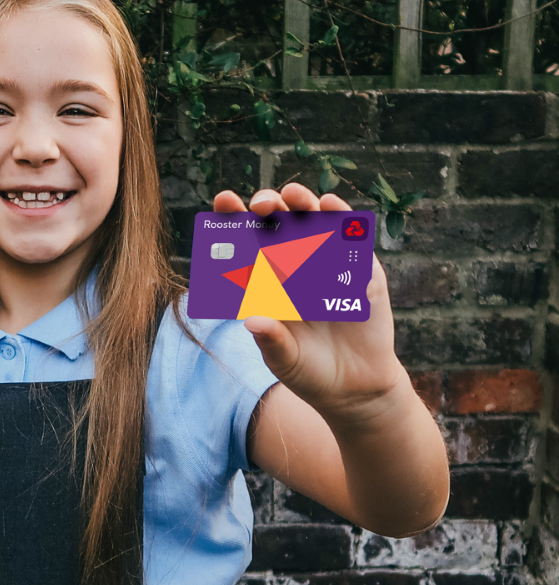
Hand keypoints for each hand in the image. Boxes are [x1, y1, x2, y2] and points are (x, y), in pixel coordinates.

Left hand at [213, 183, 404, 422]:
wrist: (354, 388)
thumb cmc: (309, 371)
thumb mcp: (285, 360)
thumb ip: (271, 341)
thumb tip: (251, 321)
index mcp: (268, 283)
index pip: (247, 245)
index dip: (234, 221)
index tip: (223, 202)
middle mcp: (296, 268)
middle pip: (280, 225)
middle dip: (269, 207)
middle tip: (261, 205)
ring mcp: (329, 266)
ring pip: (314, 224)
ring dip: (305, 205)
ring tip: (293, 196)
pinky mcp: (362, 272)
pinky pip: (351, 240)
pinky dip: (343, 220)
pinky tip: (332, 207)